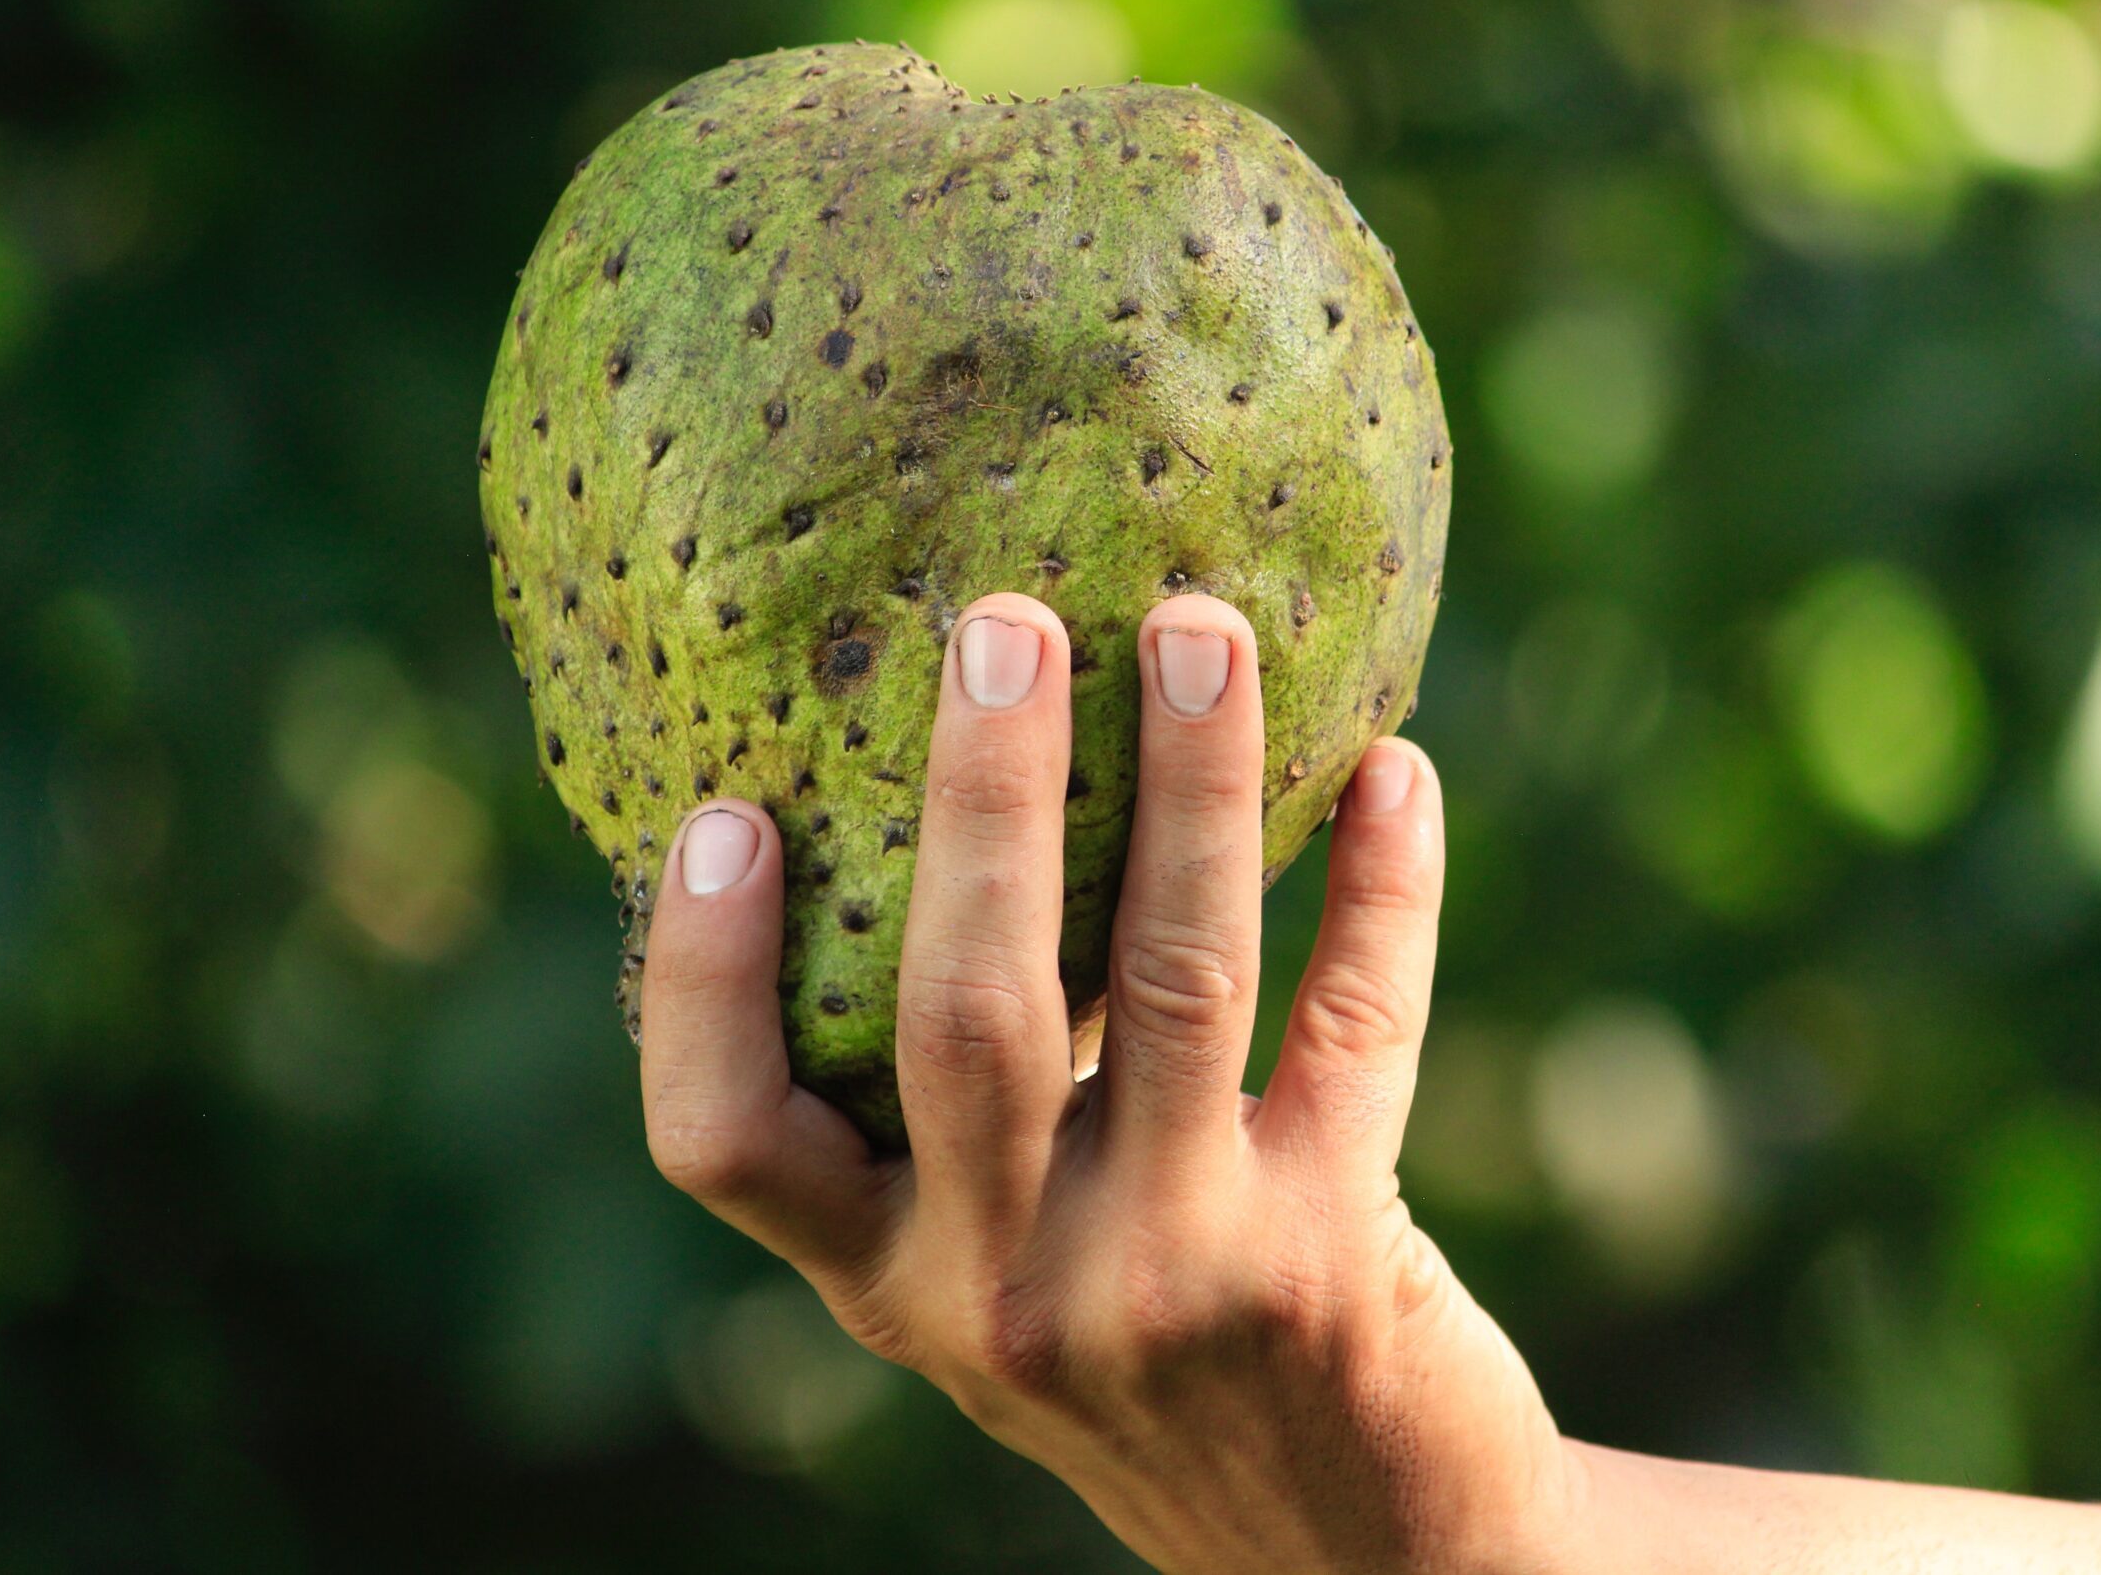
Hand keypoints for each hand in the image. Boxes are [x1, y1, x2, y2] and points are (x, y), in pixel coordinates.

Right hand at [636, 593, 1583, 1574]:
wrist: (1351, 1557)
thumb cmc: (1144, 1348)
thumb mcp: (1009, 1268)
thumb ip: (962, 1108)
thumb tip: (963, 793)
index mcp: (891, 1280)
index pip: (726, 1143)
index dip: (702, 977)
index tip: (721, 808)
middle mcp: (1008, 1290)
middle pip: (962, 1012)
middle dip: (983, 800)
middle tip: (1001, 620)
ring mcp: (1176, 1277)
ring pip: (1177, 980)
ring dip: (1195, 785)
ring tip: (1203, 627)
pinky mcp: (1333, 1256)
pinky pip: (1358, 1020)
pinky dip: (1383, 883)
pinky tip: (1398, 770)